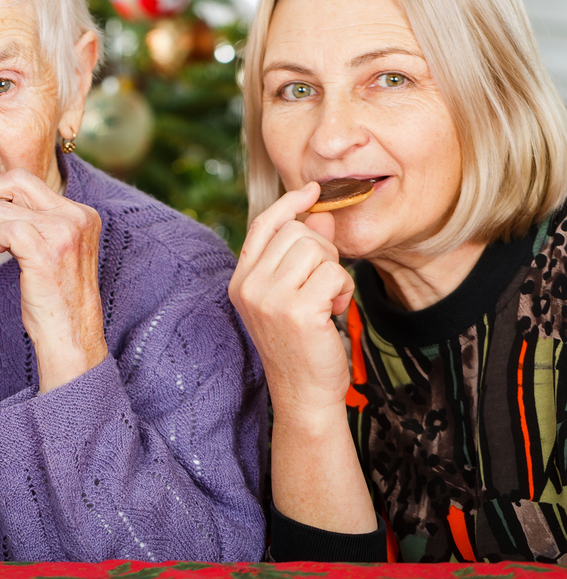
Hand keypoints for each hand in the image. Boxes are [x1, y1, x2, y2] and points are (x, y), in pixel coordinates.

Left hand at [0, 168, 106, 392]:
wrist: (71, 338)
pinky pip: (2, 227)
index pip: (28, 180)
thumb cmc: (55, 300)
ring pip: (1, 207)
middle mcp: (76, 217)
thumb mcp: (51, 251)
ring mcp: (64, 232)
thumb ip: (33, 223)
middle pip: (16, 180)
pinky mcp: (47, 251)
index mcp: (80, 214)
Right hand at [228, 182, 354, 423]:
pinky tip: (335, 311)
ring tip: (328, 300)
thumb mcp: (292, 294)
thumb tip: (320, 214)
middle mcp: (249, 286)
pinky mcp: (297, 311)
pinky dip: (343, 290)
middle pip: (296, 232)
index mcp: (241, 280)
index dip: (289, 204)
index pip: (263, 225)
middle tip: (324, 284)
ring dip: (334, 271)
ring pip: (316, 248)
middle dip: (322, 251)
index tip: (312, 190)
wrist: (303, 394)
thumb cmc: (300, 344)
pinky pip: (334, 273)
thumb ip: (301, 254)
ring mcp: (270, 298)